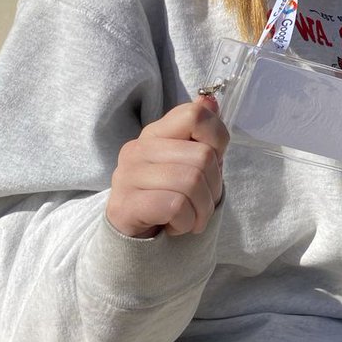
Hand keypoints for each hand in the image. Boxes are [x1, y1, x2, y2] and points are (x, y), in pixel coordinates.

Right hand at [106, 97, 229, 238]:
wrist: (134, 241)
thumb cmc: (168, 198)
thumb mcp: (191, 165)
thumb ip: (201, 134)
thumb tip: (211, 100)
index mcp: (156, 133)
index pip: (195, 115)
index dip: (217, 140)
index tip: (213, 164)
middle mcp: (138, 149)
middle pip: (203, 156)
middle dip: (214, 187)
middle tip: (201, 203)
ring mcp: (127, 176)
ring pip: (191, 183)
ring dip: (201, 210)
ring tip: (190, 217)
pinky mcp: (124, 205)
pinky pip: (175, 206)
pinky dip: (185, 223)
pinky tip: (174, 227)